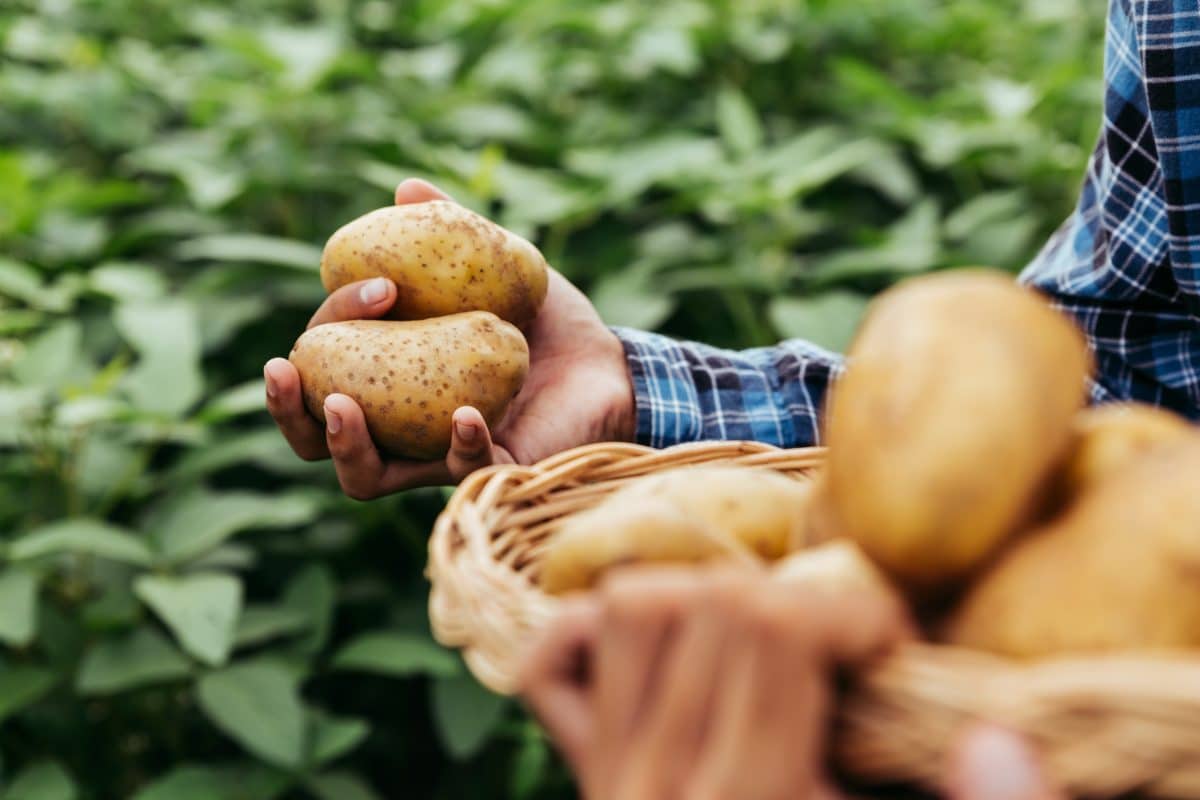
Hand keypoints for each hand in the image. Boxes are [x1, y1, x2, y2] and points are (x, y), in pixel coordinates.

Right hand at [264, 178, 635, 497]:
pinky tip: (463, 414)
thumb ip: (450, 235)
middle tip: (285, 369)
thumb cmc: (546, 322)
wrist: (610, 363)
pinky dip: (460, 446)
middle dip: (290, 411)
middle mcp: (404, 427)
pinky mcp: (496, 473)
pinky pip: (463, 473)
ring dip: (347, 445)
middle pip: (320, 440)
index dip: (330, 328)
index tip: (375, 286)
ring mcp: (443, 456)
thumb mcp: (495, 271)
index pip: (329, 366)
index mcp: (391, 381)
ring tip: (342, 406)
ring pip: (366, 479)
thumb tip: (405, 189)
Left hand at [519, 566, 1058, 799]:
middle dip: (799, 601)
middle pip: (714, 600)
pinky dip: (594, 633)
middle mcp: (662, 782)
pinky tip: (665, 656)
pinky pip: (555, 668)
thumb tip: (994, 734)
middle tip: (841, 655)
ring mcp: (609, 779)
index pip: (776, 625)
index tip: (894, 658)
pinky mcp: (585, 781)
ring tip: (767, 648)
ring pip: (631, 608)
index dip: (858, 614)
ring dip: (705, 600)